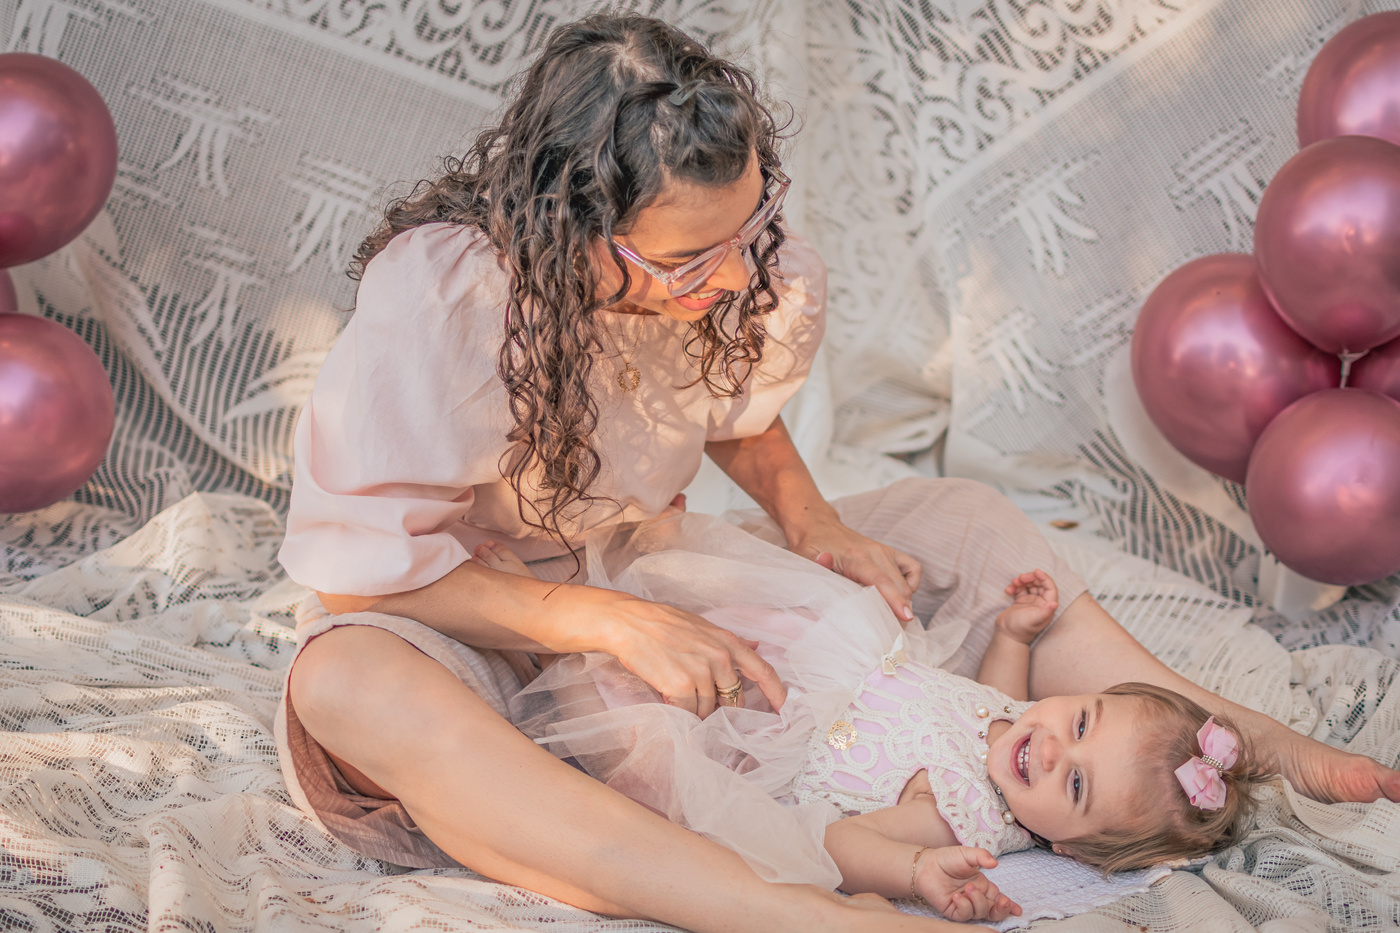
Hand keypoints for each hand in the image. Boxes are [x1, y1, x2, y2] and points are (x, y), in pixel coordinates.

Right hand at [580, 587, 786, 717]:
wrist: (628, 623)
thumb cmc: (662, 623)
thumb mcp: (703, 626)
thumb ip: (729, 641)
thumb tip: (757, 646)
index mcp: (727, 642)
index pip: (762, 670)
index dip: (776, 692)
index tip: (783, 709)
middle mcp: (720, 657)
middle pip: (733, 699)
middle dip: (722, 709)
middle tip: (704, 706)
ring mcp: (701, 672)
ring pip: (708, 709)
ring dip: (694, 709)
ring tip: (676, 692)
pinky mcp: (681, 686)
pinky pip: (688, 711)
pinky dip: (680, 711)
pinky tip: (668, 698)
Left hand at [787, 512, 920, 622]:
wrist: (818, 526)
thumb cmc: (811, 545)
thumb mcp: (804, 555)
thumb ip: (814, 563)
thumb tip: (823, 561)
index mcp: (857, 556)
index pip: (881, 580)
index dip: (894, 600)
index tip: (906, 618)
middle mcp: (876, 553)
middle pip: (899, 586)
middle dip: (900, 612)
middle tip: (892, 636)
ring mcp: (886, 552)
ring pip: (907, 583)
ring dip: (904, 603)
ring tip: (892, 621)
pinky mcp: (890, 553)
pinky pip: (913, 569)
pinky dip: (910, 585)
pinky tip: (895, 594)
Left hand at [914, 847, 1019, 922]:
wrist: (927, 865)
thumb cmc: (947, 859)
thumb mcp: (966, 854)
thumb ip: (981, 856)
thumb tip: (995, 863)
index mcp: (983, 886)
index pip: (999, 898)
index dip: (1009, 905)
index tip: (1018, 910)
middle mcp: (976, 897)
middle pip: (994, 910)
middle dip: (1001, 910)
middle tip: (1003, 902)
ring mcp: (965, 905)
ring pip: (981, 912)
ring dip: (978, 901)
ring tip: (968, 888)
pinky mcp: (953, 910)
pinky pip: (964, 915)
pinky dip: (964, 906)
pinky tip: (958, 896)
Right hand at [995, 570, 1057, 644]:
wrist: (1007, 635)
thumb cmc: (1021, 629)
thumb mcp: (1033, 620)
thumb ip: (1044, 612)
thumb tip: (1055, 605)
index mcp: (1047, 606)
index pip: (1050, 588)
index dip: (1045, 578)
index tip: (1036, 571)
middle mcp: (1040, 603)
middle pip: (1040, 584)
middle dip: (1031, 578)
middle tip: (1021, 577)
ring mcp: (1030, 602)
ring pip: (1029, 585)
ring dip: (1022, 581)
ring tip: (1014, 582)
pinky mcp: (1020, 602)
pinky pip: (1020, 589)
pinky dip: (1014, 587)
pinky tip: (1008, 590)